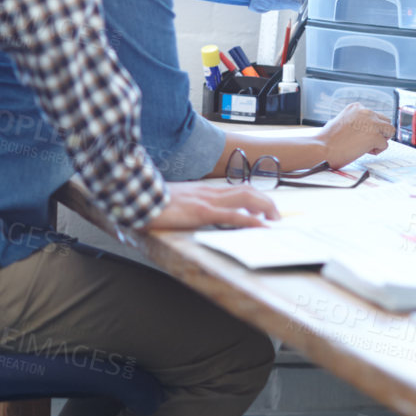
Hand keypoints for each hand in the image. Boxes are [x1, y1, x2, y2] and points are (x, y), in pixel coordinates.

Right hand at [144, 183, 278, 230]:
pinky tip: (260, 226)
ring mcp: (206, 201)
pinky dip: (249, 221)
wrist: (139, 197)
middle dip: (267, 202)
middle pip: (247, 190)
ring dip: (264, 208)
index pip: (237, 188)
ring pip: (245, 198)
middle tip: (276, 216)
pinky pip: (231, 216)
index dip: (256, 196)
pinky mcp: (201, 212)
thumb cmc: (154, 202)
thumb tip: (196, 213)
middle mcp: (209, 192)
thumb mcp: (177, 202)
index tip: (265, 208)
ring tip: (274, 220)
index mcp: (205, 190)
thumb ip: (190, 205)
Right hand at [316, 102, 395, 167]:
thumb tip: (362, 129)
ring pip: (390, 130)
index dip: (370, 127)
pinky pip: (385, 145)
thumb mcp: (340, 121)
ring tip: (368, 146)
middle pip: (385, 121)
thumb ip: (354, 121)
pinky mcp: (375, 136)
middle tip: (368, 141)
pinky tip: (364, 152)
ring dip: (381, 139)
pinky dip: (377, 150)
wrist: (322, 149)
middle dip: (380, 132)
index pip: (374, 115)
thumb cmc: (327, 140)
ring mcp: (371, 123)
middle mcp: (366, 112)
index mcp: (356, 107)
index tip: (362, 135)